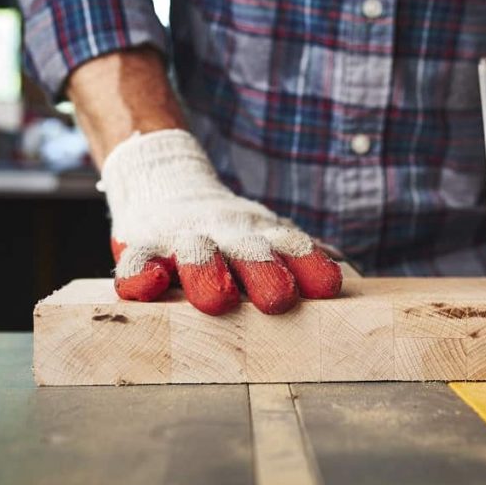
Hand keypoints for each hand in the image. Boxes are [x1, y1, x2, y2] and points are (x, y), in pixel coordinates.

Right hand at [101, 129, 341, 313]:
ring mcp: (184, 240)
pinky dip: (141, 274)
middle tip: (278, 299)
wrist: (165, 184)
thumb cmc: (228, 232)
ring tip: (217, 299)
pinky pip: (137, 260)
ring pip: (196, 253)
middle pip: (249, 251)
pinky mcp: (142, 246)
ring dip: (206, 272)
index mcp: (263, 237)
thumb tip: (348, 267)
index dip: (310, 264)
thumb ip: (302, 253)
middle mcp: (227, 237)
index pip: (292, 246)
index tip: (329, 286)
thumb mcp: (267, 236)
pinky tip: (150, 285)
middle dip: (264, 272)